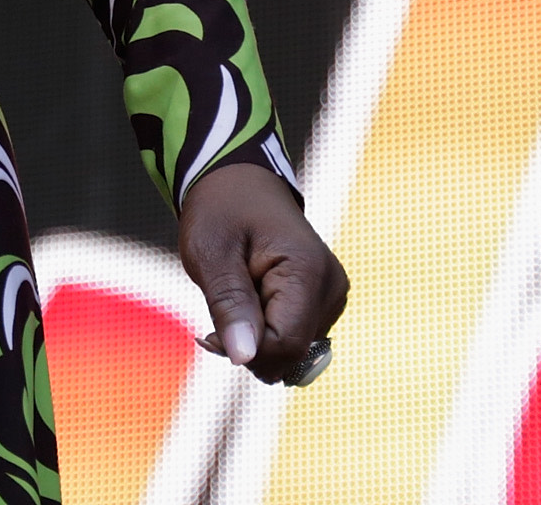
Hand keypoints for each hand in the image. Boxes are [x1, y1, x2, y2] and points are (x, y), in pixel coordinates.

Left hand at [177, 162, 347, 384]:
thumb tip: (244, 356)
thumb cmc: (221, 210)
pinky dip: (266, 334)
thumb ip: (229, 304)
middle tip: (216, 317)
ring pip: (293, 352)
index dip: (246, 350)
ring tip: (234, 303)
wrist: (238, 184)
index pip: (286, 344)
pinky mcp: (321, 303)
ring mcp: (330, 296)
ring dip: (256, 341)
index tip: (209, 333)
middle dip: (249, 347)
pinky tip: (248, 306)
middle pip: (292, 354)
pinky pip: (294, 339)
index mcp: (308, 271)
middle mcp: (330, 287)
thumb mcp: (210, 253)